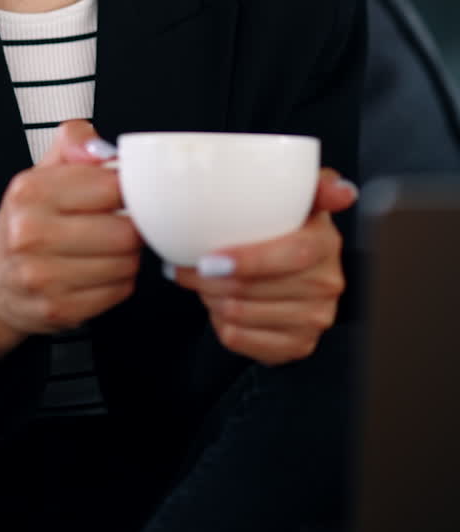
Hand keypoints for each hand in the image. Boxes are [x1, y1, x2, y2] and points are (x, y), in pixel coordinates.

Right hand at [0, 120, 140, 362]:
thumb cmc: (29, 220)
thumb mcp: (43, 170)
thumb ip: (75, 142)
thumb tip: (103, 149)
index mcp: (30, 191)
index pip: (112, 187)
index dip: (130, 189)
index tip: (126, 193)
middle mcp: (29, 234)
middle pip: (125, 232)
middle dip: (132, 227)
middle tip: (120, 223)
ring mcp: (42, 277)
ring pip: (126, 264)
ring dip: (128, 256)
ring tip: (109, 247)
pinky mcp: (58, 309)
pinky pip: (119, 292)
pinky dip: (118, 281)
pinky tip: (100, 271)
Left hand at [169, 169, 357, 365]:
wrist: (297, 270)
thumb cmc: (289, 228)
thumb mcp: (301, 198)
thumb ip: (316, 185)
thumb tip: (343, 190)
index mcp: (325, 244)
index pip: (292, 254)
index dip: (248, 260)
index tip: (210, 259)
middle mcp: (326, 285)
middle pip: (257, 289)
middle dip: (211, 280)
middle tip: (187, 266)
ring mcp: (314, 319)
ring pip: (243, 315)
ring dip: (211, 299)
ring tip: (200, 282)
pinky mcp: (297, 345)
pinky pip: (242, 339)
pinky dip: (220, 323)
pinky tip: (217, 305)